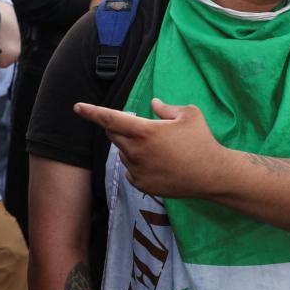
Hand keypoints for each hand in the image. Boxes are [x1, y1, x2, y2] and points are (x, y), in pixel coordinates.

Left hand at [75, 99, 223, 198]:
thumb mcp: (188, 115)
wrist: (212, 174)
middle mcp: (136, 151)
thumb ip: (166, 108)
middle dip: (120, 128)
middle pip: (113, 135)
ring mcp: (138, 170)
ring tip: (159, 150)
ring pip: (123, 153)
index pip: (110, 119)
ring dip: (132, 147)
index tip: (77, 107)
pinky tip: (158, 164)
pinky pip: (130, 170)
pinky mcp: (142, 184)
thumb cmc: (202, 141)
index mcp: (145, 131)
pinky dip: (137, 164)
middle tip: (142, 129)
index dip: (92, 112)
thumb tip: (154, 105)